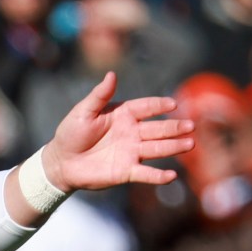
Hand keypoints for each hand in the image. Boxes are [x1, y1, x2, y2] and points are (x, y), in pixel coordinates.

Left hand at [38, 72, 191, 193]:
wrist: (60, 162)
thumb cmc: (71, 133)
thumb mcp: (83, 112)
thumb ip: (99, 95)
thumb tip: (112, 74)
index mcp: (124, 114)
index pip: (147, 107)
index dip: (160, 105)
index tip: (172, 105)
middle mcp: (132, 132)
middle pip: (158, 129)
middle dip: (175, 128)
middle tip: (191, 126)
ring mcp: (131, 152)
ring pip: (157, 148)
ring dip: (174, 147)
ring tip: (190, 144)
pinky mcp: (126, 171)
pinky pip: (145, 173)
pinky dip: (158, 176)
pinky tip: (171, 176)